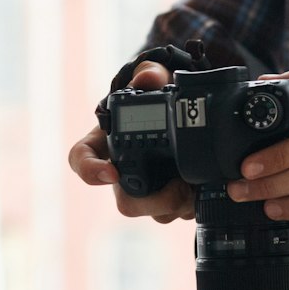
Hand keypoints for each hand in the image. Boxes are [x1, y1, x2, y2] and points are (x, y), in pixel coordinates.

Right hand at [68, 61, 195, 223]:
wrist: (183, 114)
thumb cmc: (155, 98)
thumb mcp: (154, 81)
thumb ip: (150, 76)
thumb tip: (147, 79)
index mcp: (104, 144)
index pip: (81, 160)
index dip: (91, 171)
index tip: (112, 173)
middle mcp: (121, 174)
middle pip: (127, 203)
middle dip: (157, 201)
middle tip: (181, 186)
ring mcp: (146, 192)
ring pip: (159, 213)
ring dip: (183, 203)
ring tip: (201, 181)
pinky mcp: (170, 202)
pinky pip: (179, 214)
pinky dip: (196, 203)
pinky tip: (207, 185)